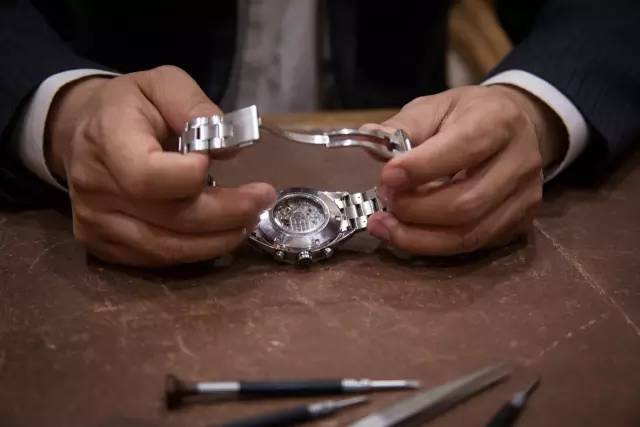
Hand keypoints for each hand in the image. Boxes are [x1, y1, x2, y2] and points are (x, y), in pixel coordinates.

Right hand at [46, 66, 275, 266]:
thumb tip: (229, 148)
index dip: (189, 177)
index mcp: (106, 139)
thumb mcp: (163, 84)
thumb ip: (195, 107)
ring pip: (167, 248)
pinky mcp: (104, 246)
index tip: (215, 163)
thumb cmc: (131, 106)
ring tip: (249, 219)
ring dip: (218, 239)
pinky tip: (221, 233)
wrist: (87, 133)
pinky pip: (158, 259)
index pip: (147, 176)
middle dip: (227, 213)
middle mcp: (94, 188)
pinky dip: (196, 250)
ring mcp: (95, 223)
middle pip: (170, 218)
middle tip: (263, 198)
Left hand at [367, 85, 566, 254]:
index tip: (387, 176)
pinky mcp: (519, 225)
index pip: (465, 148)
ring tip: (384, 224)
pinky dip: (432, 245)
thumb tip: (369, 139)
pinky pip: (472, 247)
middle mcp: (521, 162)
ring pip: (469, 234)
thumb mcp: (434, 107)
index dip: (422, 168)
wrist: (515, 127)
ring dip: (417, 236)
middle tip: (385, 199)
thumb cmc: (467, 116)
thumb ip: (404, 126)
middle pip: (466, 203)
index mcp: (499, 121)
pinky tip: (407, 233)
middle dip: (415, 209)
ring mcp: (524, 198)